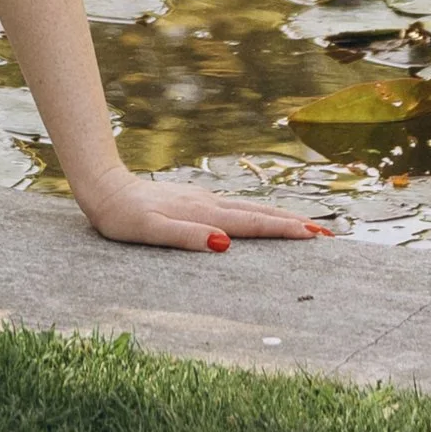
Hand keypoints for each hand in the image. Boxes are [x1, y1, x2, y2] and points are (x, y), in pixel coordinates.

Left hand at [75, 174, 330, 254]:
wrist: (103, 187)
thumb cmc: (122, 216)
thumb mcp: (149, 232)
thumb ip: (186, 237)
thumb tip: (224, 243)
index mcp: (205, 213)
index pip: (253, 224)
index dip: (286, 230)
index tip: (316, 236)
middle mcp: (209, 203)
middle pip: (260, 213)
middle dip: (294, 222)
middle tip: (327, 234)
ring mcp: (203, 200)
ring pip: (250, 208)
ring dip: (280, 217)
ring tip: (306, 226)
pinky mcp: (194, 200)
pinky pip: (236, 208)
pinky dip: (258, 214)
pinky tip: (260, 219)